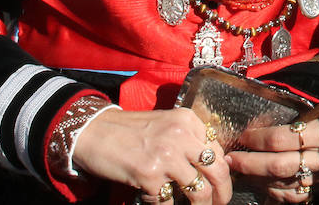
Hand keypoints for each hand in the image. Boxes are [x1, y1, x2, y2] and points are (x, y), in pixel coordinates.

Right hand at [71, 107, 229, 203]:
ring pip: (198, 190)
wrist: (95, 132)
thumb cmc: (130, 131)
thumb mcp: (166, 125)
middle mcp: (181, 136)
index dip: (222, 171)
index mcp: (188, 121)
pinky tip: (160, 201)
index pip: (218, 150)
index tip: (221, 184)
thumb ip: (188, 140)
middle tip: (221, 203)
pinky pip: (167, 201)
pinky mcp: (149, 175)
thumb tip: (210, 166)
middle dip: (223, 192)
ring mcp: (166, 156)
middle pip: (217, 170)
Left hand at [226, 119, 318, 202]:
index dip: (258, 138)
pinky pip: (287, 195)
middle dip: (250, 163)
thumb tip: (255, 122)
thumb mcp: (313, 114)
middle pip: (278, 165)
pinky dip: (270, 189)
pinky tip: (259, 181)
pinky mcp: (314, 191)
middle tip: (232, 158)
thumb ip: (289, 116)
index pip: (281, 138)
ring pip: (280, 183)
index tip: (243, 136)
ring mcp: (317, 178)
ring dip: (256, 178)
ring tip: (241, 169)